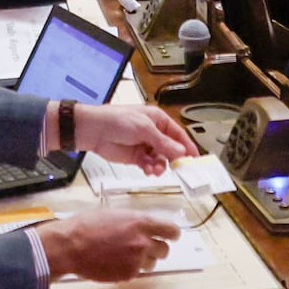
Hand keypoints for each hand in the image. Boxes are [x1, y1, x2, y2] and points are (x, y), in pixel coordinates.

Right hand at [32, 207, 179, 283]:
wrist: (71, 246)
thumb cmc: (86, 226)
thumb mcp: (114, 214)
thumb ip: (134, 221)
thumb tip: (144, 227)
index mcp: (141, 222)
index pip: (171, 230)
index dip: (172, 234)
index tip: (171, 235)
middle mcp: (143, 242)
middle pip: (164, 249)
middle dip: (157, 248)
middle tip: (144, 247)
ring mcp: (136, 260)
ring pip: (152, 263)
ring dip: (144, 260)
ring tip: (125, 255)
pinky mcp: (128, 275)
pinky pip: (137, 272)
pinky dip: (130, 269)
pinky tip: (115, 262)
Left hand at [73, 100, 199, 168]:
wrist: (94, 130)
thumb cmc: (116, 119)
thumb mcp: (144, 128)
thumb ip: (163, 142)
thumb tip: (180, 151)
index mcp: (158, 120)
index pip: (178, 134)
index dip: (187, 146)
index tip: (195, 158)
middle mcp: (153, 133)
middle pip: (171, 149)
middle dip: (173, 159)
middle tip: (177, 168)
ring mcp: (144, 145)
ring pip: (160, 159)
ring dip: (160, 166)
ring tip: (156, 169)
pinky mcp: (136, 156)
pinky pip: (149, 165)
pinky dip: (150, 169)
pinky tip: (148, 169)